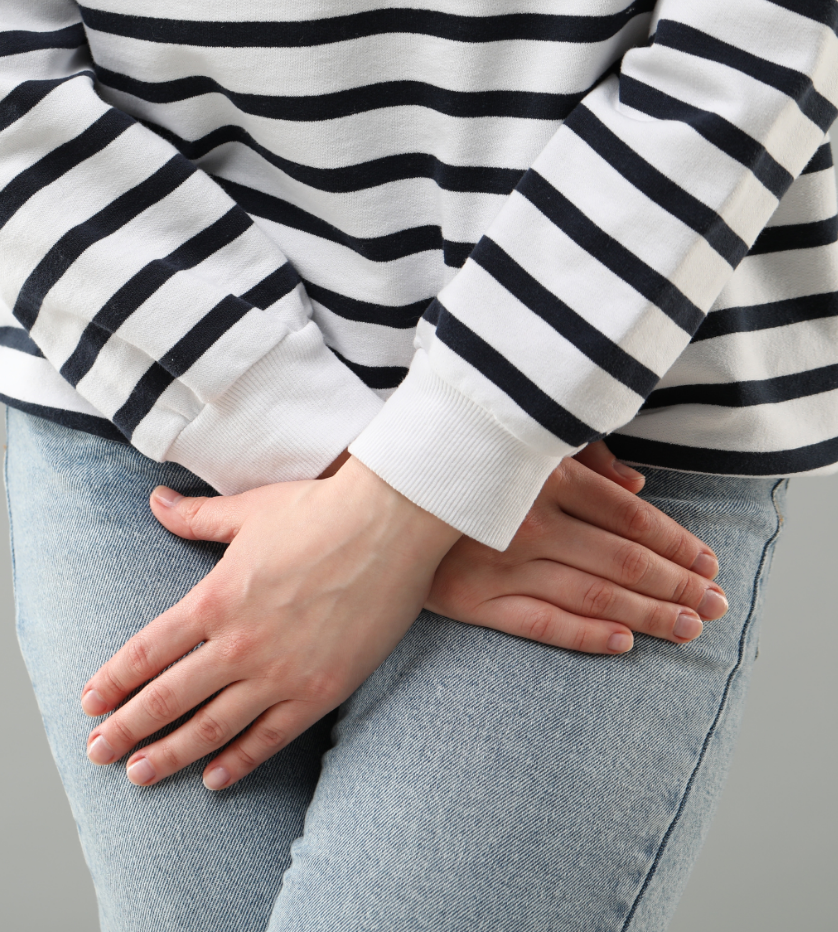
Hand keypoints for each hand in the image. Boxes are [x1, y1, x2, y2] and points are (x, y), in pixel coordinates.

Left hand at [79, 459, 460, 790]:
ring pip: (211, 727)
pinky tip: (213, 779)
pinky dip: (238, 762)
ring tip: (139, 775)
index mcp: (214, 598)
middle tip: (97, 754)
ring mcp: (278, 672)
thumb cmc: (319, 511)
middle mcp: (238, 643)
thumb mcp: (247, 511)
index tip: (89, 703)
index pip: (148, 651)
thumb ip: (197, 518)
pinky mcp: (318, 692)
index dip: (114, 680)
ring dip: (170, 754)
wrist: (391, 526)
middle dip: (127, 729)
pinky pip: (268, 738)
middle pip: (167, 697)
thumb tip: (156, 501)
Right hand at [425, 442, 725, 653]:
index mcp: (541, 476)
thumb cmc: (453, 462)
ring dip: (649, 614)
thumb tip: (638, 482)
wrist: (370, 499)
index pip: (627, 515)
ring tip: (688, 627)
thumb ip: (580, 458)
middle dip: (677, 584)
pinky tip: (625, 642)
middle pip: (621, 560)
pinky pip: (541, 625)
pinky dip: (587, 636)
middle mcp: (526, 522)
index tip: (708, 561)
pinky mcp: (469, 601)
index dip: (675, 541)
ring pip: (592, 596)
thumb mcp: (516, 444)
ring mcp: (498, 565)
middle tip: (717, 604)